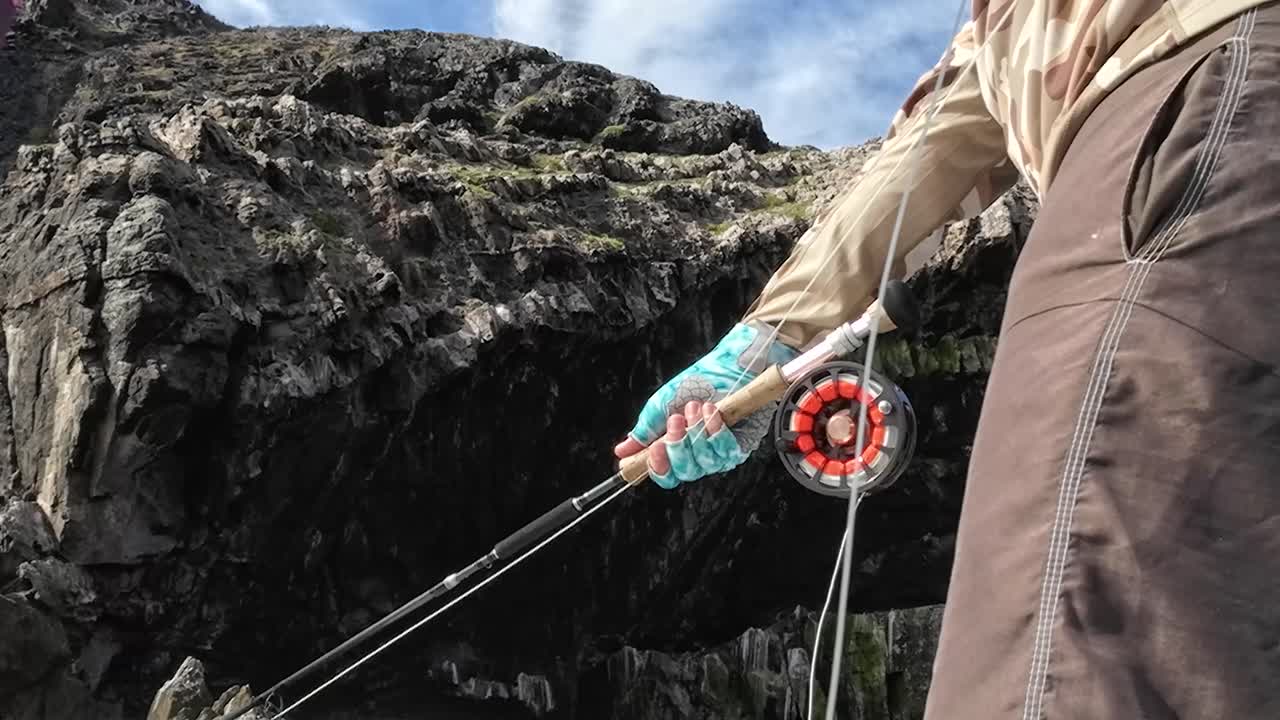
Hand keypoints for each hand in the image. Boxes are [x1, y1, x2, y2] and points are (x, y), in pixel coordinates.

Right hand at [613, 322, 799, 487]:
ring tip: (696, 406)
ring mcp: (719, 454)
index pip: (665, 474)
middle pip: (683, 473)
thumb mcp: (663, 404)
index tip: (655, 447)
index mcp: (676, 448)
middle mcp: (697, 456)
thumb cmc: (697, 381)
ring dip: (697, 433)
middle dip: (678, 445)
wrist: (728, 364)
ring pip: (704, 464)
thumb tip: (621, 450)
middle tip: (676, 419)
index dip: (658, 467)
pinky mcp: (740, 446)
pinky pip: (725, 452)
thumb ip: (645, 430)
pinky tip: (712, 411)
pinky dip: (715, 431)